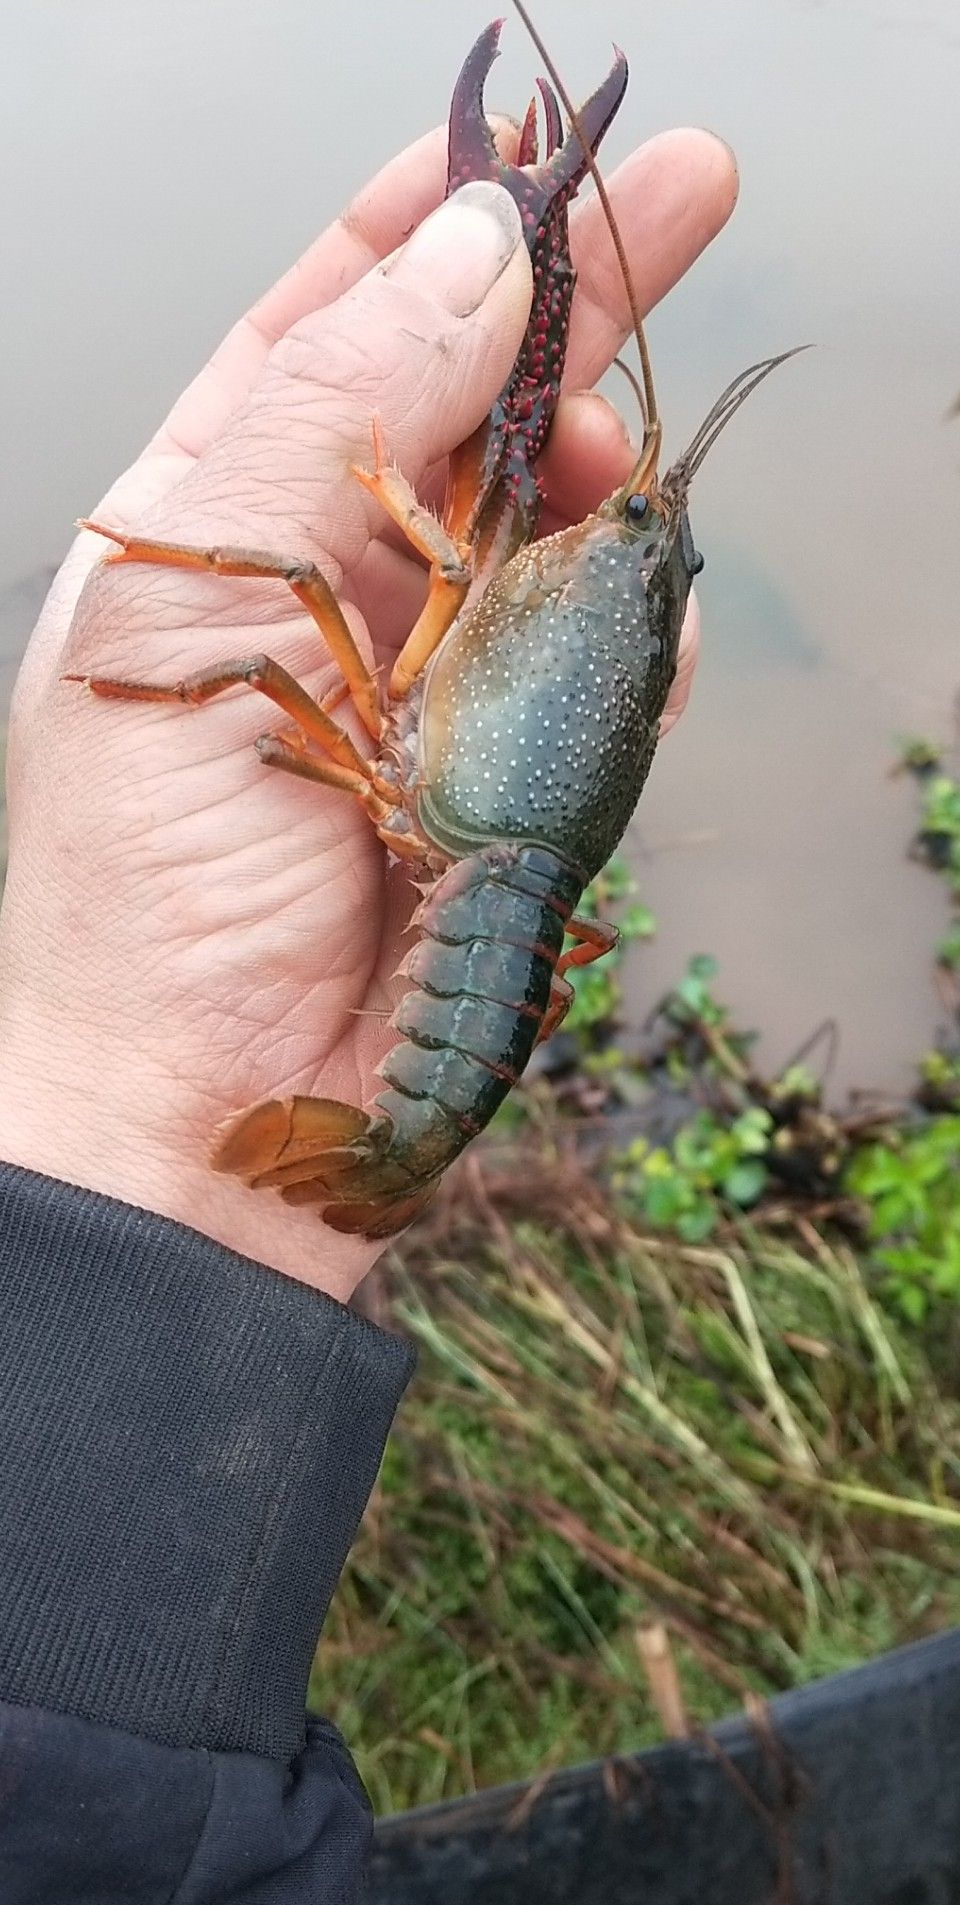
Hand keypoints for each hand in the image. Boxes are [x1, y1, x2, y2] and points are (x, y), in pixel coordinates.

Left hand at [0, 119, 735, 1301]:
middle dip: (566, 307)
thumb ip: (318, 418)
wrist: (205, 1112)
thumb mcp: (184, 612)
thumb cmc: (142, 887)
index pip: (322, 332)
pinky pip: (598, 665)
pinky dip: (635, 634)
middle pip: (462, 407)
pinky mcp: (505, 771)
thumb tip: (466, 258)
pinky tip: (650, 629)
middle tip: (682, 203)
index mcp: (212, 525)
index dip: (420, 230)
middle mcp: (321, 587)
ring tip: (625, 471)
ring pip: (547, 528)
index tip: (515, 152)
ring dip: (599, 484)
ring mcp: (422, 680)